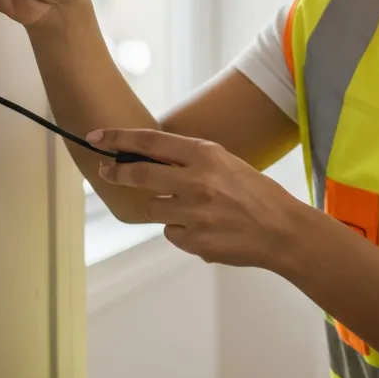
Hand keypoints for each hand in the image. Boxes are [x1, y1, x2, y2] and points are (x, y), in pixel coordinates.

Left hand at [87, 128, 307, 269]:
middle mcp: (195, 181)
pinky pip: (172, 233)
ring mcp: (193, 213)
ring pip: (153, 209)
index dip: (118, 138)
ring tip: (193, 211)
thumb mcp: (226, 163)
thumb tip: (151, 160)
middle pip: (139, 174)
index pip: (149, 142)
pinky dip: (183, 232)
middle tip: (107, 172)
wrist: (282, 231)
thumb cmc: (257, 194)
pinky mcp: (194, 240)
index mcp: (205, 155)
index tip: (96, 137)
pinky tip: (207, 229)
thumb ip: (190, 161)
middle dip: (117, 173)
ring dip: (163, 209)